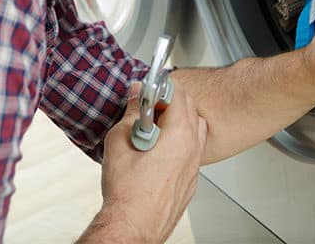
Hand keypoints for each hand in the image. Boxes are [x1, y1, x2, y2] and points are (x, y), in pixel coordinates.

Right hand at [77, 82, 207, 242]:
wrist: (133, 226)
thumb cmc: (127, 191)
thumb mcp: (120, 139)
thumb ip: (131, 112)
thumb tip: (136, 95)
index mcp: (179, 134)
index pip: (179, 94)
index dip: (160, 88)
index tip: (147, 90)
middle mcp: (192, 148)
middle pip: (190, 109)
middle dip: (170, 102)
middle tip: (147, 108)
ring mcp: (194, 166)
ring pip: (195, 130)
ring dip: (177, 122)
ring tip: (153, 129)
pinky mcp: (190, 181)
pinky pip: (192, 152)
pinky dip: (180, 143)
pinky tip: (159, 151)